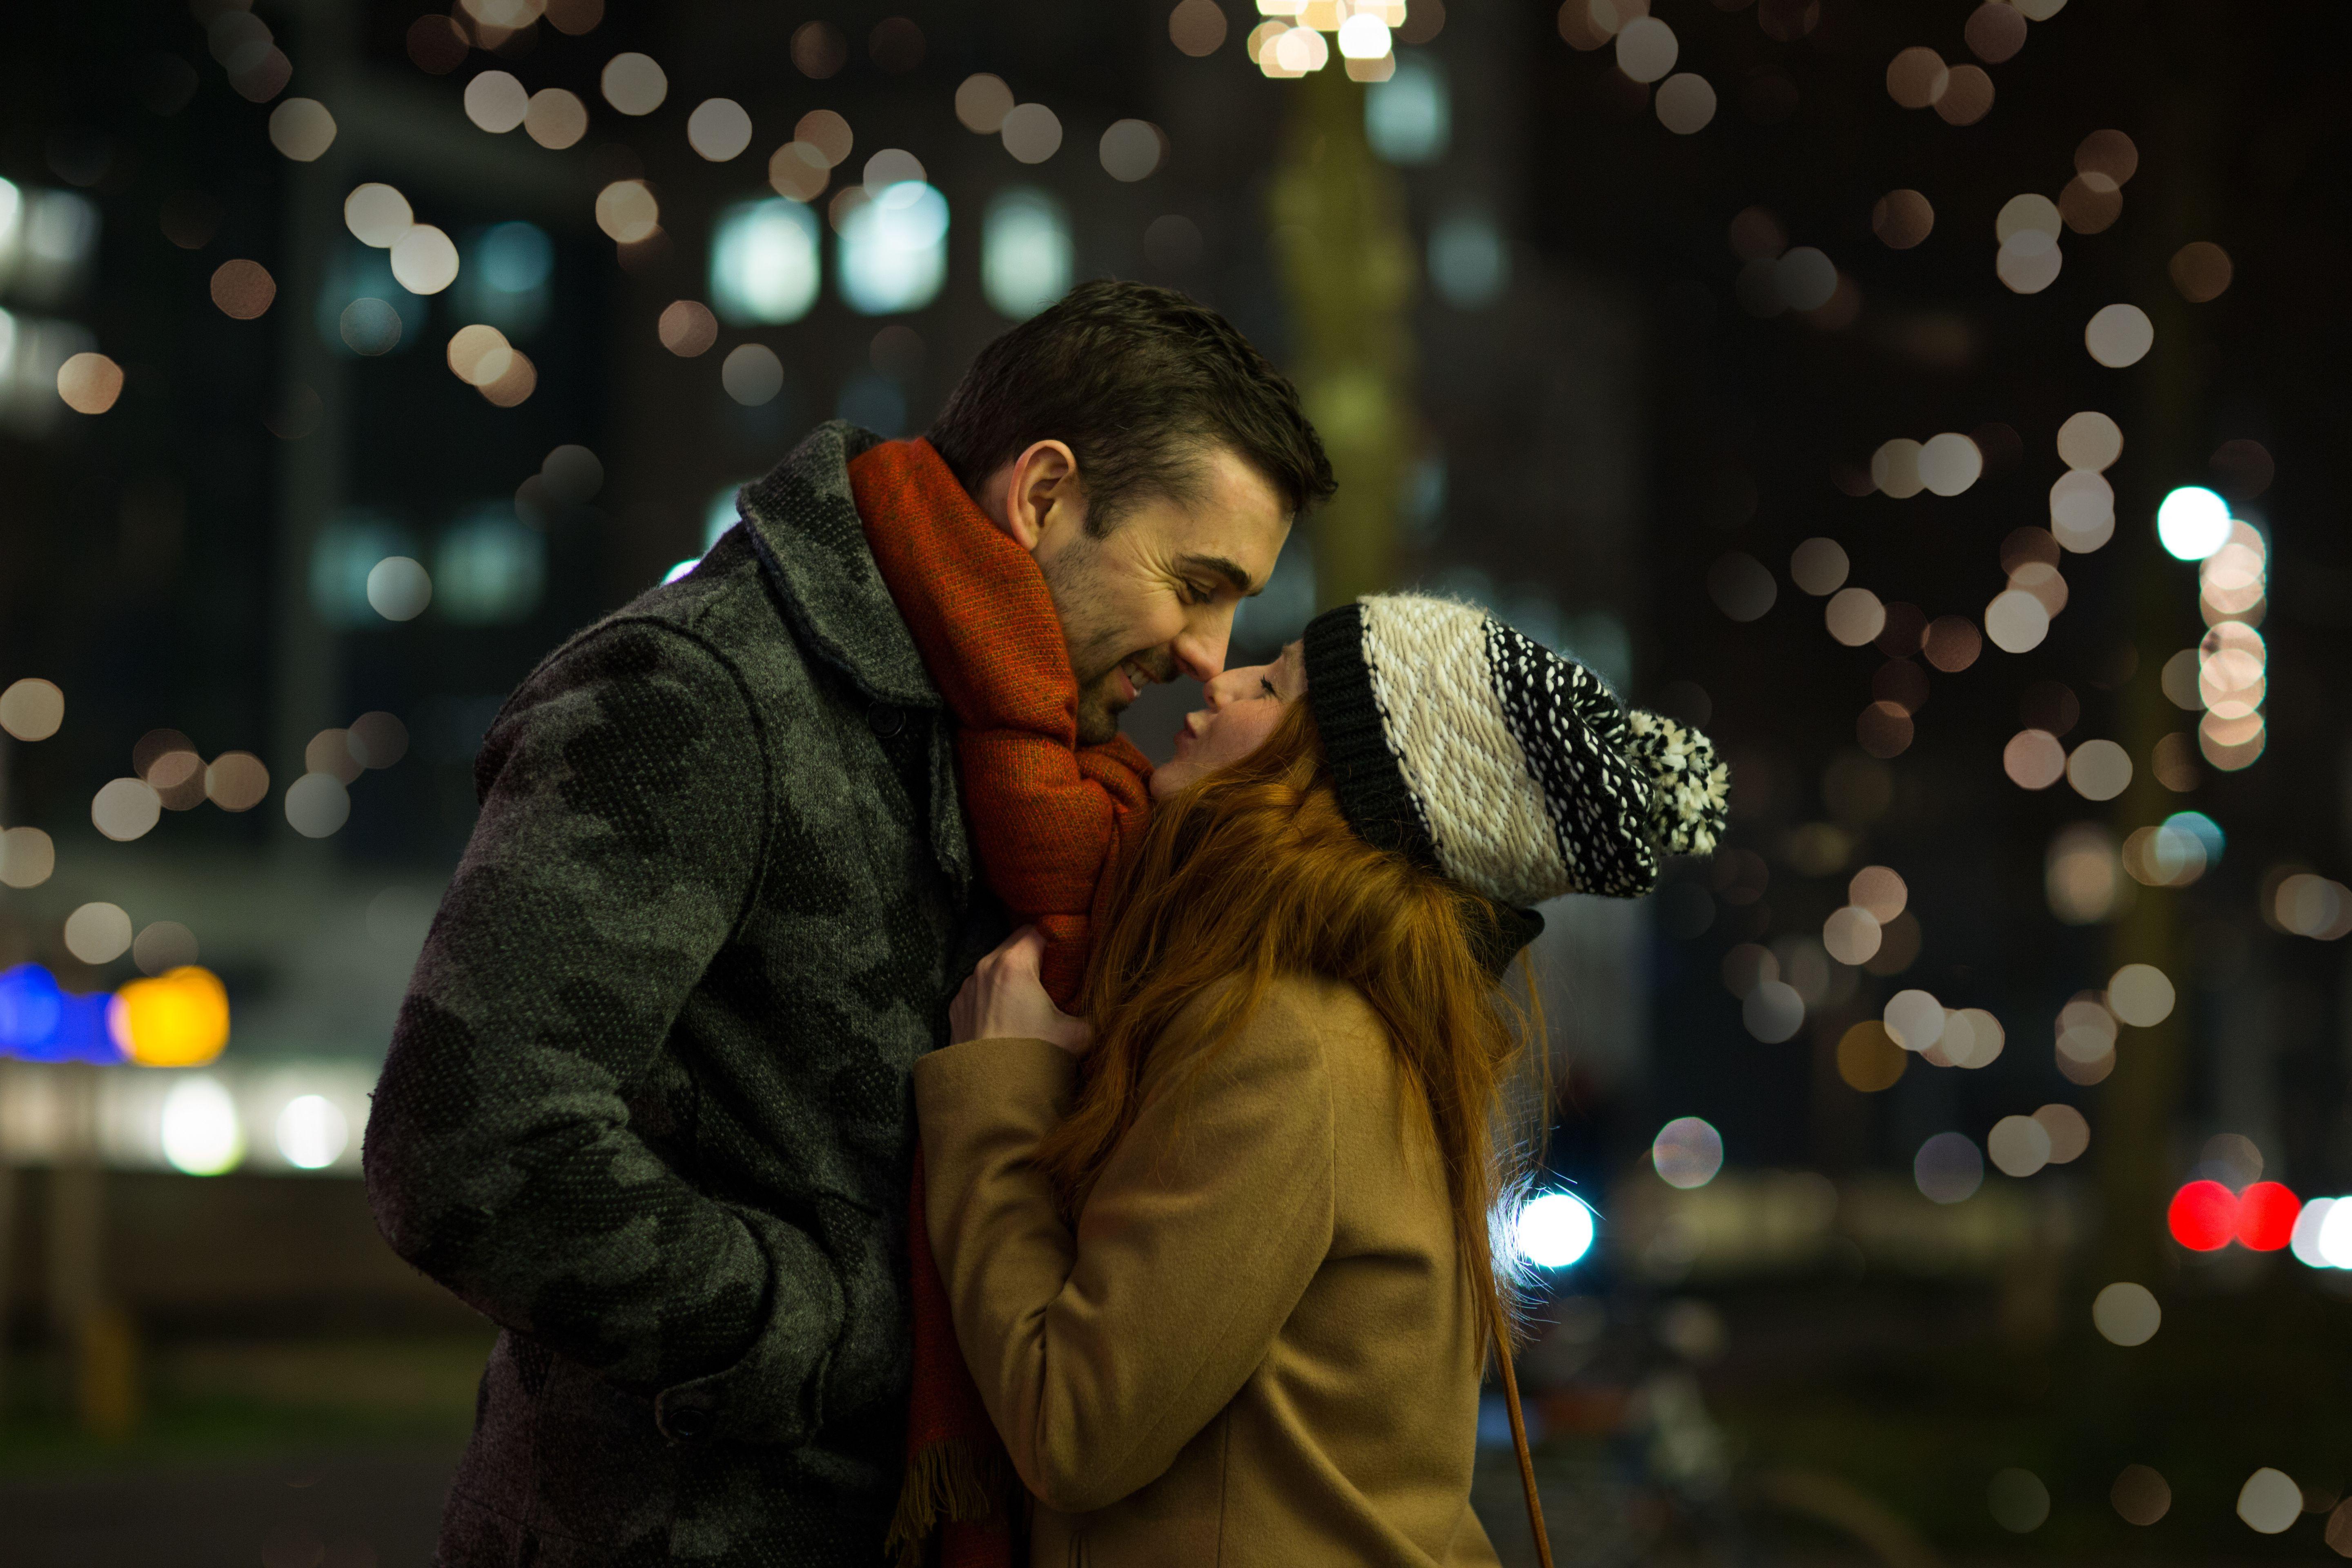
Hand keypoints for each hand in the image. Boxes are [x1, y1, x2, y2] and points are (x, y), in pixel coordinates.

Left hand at [950, 927, 1091, 1054]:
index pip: (1038, 930)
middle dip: (1035, 957)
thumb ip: (1092, 1016)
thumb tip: (1103, 1014)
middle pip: (1014, 946)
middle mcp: (984, 969)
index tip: (1068, 951)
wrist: (989, 1096)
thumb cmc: (1031, 1058)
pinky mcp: (956, 1010)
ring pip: (994, 969)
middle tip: (1054, 976)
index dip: (1056, 938)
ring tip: (1029, 1001)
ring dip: (1012, 978)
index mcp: (1013, 965)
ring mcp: (966, 990)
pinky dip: (994, 998)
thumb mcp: (1077, 1036)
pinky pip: (979, 992)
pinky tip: (1008, 1020)